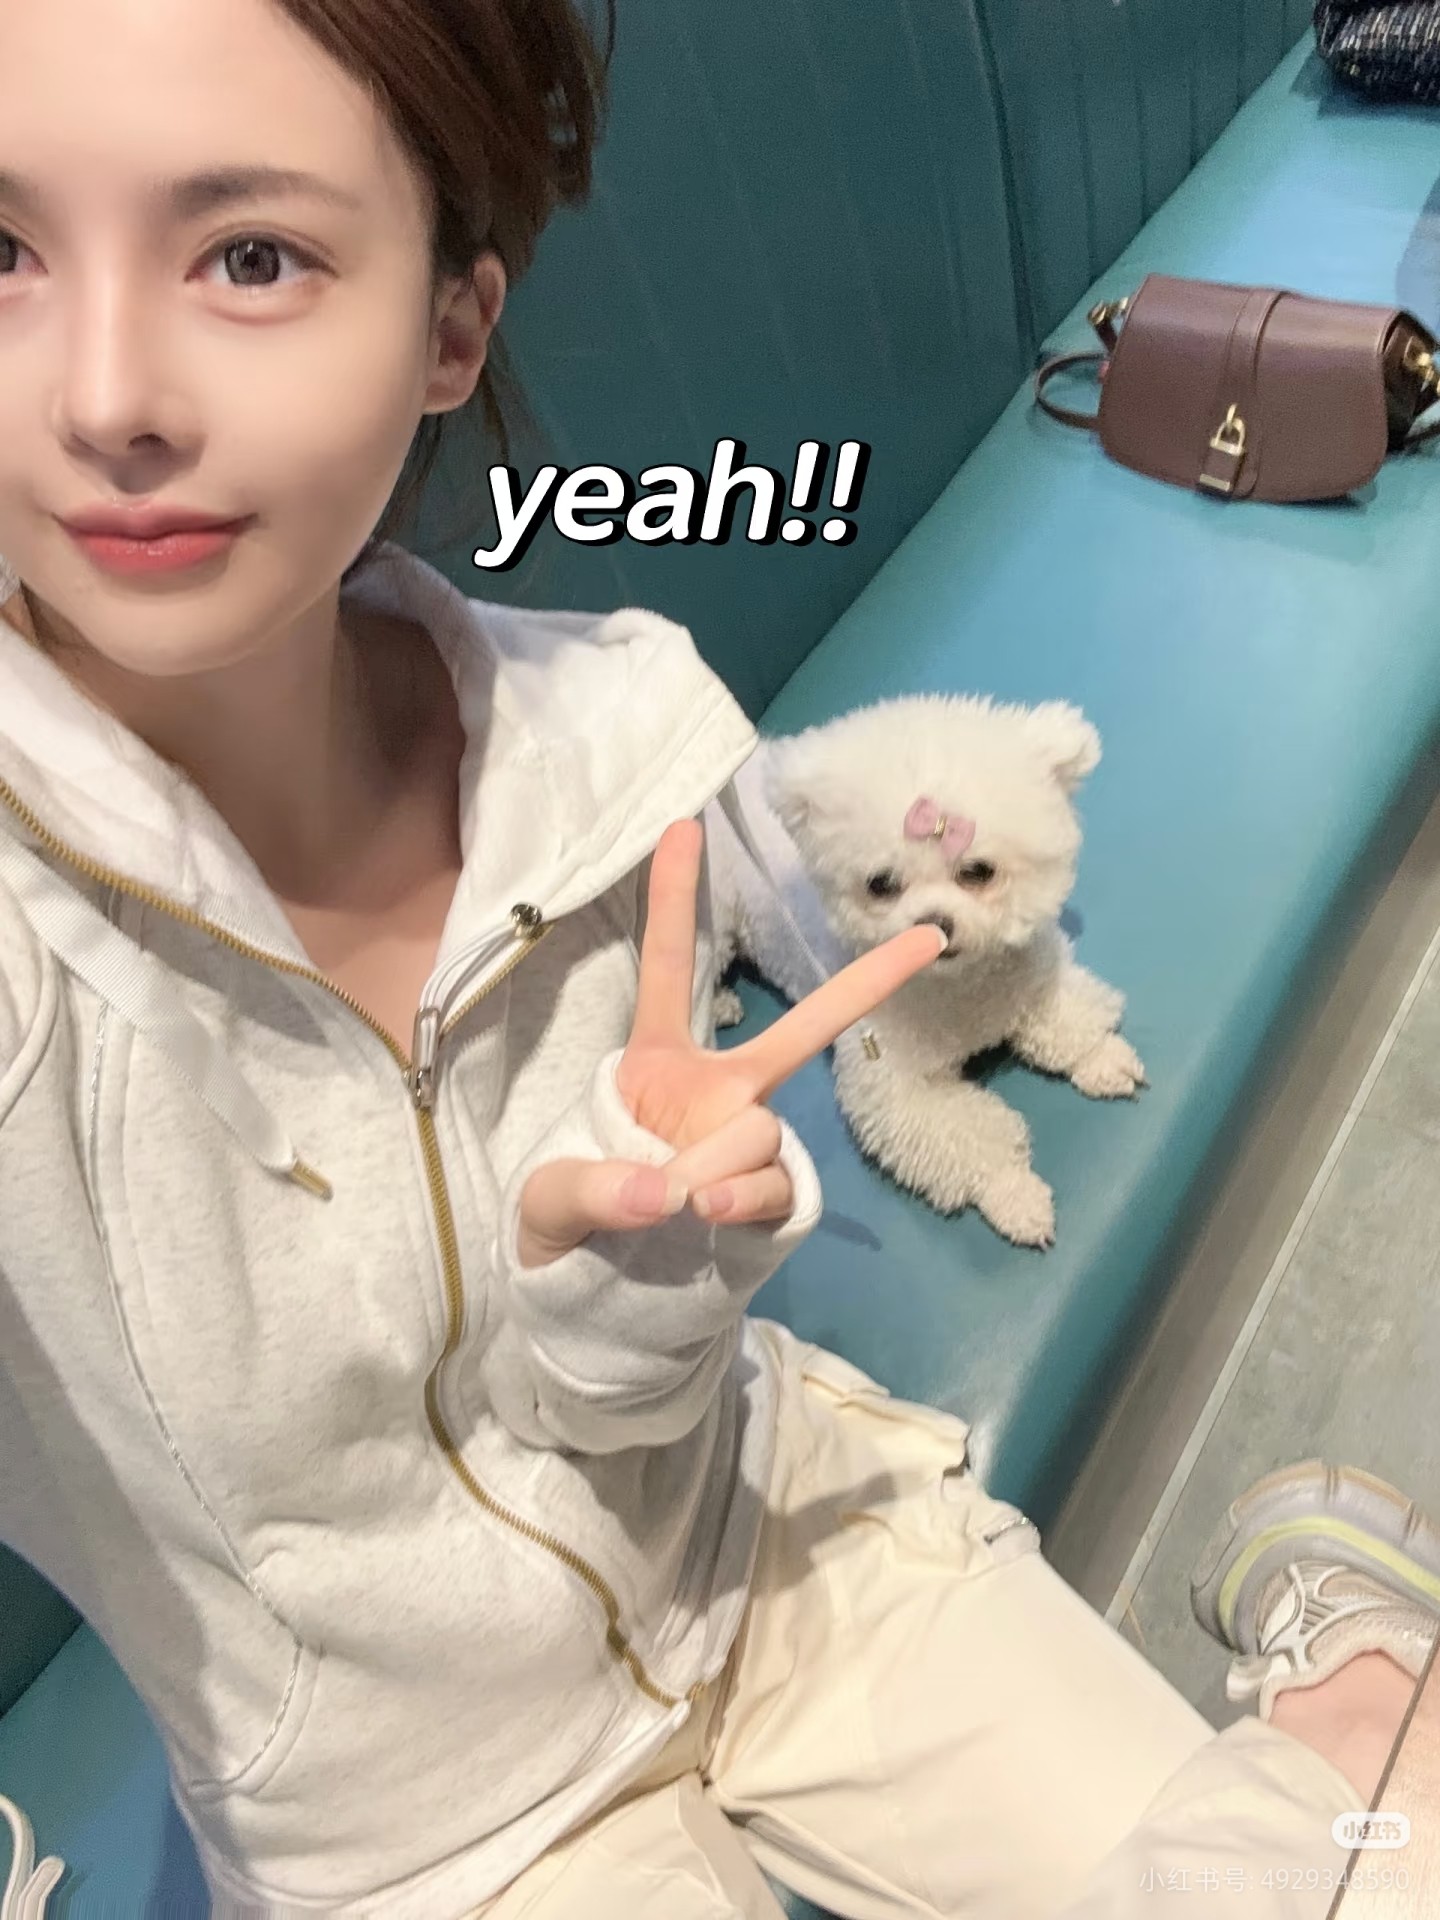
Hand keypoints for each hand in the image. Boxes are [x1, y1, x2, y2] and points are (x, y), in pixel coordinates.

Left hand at [516, 817, 946, 1267]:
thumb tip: (665, 1190)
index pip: (665, 971)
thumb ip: (594, 1188)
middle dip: (864, 985)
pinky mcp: (770, 1197)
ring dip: (717, 1164)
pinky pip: (773, 1182)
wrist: (597, 1305)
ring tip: (674, 1204)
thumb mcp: (547, 1204)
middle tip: (929, 938)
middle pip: (797, 1032)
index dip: (675, 900)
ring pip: (760, 1129)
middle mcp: (716, 1093)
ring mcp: (749, 1143)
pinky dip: (741, 1198)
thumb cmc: (565, 1230)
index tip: (684, 825)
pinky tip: (706, 1216)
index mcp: (651, 1066)